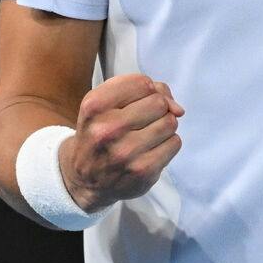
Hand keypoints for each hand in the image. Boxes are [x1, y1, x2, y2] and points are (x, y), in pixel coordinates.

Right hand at [64, 73, 183, 210]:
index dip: (146, 90)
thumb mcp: (104, 103)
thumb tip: (177, 108)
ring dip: (163, 126)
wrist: (85, 179)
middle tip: (141, 121)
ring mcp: (125, 152)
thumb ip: (141, 90)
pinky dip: (167, 144)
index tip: (136, 102)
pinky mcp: (142, 171)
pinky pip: (175, 143)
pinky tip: (150, 150)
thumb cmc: (99, 133)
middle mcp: (107, 129)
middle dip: (156, 109)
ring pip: (170, 122)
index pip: (142, 83)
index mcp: (94, 106)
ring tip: (145, 135)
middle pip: (158, 102)